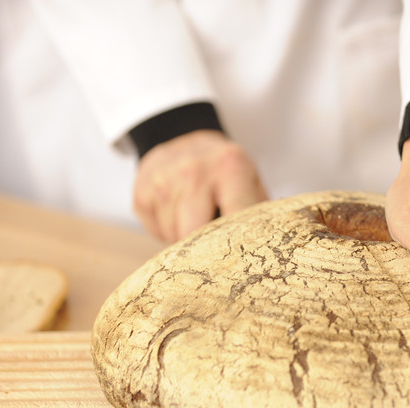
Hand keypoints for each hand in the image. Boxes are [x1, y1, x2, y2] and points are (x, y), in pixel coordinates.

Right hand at [134, 130, 267, 242]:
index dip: (236, 250)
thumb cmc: (224, 171)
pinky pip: (156, 233)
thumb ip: (259, 214)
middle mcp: (194, 171)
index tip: (239, 267)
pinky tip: (176, 215)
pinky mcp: (142, 194)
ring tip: (195, 221)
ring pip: (175, 237)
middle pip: (197, 235)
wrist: (182, 137)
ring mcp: (164, 181)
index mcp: (230, 167)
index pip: (234, 222)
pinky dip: (167, 233)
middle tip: (215, 251)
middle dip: (206, 250)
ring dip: (186, 241)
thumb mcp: (250, 181)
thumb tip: (267, 250)